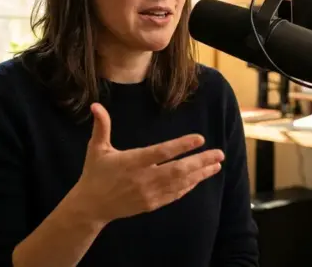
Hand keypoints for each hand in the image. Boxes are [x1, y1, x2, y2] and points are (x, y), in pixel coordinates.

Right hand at [69, 102, 223, 224]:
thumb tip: (95, 105)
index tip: (200, 139)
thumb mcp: (96, 148)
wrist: (91, 206)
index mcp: (132, 162)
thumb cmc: (95, 174)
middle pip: (178, 170)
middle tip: (219, 154)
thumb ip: (101, 126)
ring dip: (200, 174)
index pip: (161, 152)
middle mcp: (143, 178)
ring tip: (216, 165)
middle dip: (201, 161)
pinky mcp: (151, 204)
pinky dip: (189, 186)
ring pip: (180, 183)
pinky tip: (199, 178)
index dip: (181, 145)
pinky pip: (175, 195)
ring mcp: (149, 193)